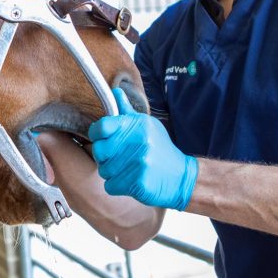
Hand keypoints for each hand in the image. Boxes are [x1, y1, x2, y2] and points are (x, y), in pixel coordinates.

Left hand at [88, 88, 197, 209]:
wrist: (181, 177)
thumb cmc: (160, 150)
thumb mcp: (147, 126)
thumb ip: (127, 112)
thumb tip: (116, 92)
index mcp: (138, 126)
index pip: (103, 126)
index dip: (97, 133)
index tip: (101, 138)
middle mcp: (139, 142)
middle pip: (99, 150)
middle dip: (103, 157)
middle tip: (116, 157)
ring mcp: (139, 163)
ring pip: (103, 170)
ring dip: (111, 172)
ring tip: (127, 169)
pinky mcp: (138, 182)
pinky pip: (110, 185)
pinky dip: (116, 186)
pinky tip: (130, 180)